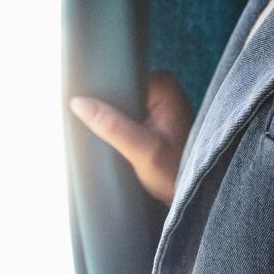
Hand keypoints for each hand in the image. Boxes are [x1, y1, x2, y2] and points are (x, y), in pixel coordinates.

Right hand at [69, 68, 193, 204]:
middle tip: (108, 136)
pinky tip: (118, 143)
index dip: (102, 97)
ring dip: (113, 123)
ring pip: (120, 107)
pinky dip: (120, 130)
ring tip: (114, 141)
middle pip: (118, 92)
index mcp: (164, 85)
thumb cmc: (175, 172)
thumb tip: (79, 103)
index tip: (93, 117)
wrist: (194, 193)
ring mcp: (159, 102)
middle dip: (108, 113)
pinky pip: (127, 116)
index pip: (119, 79)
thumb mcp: (142, 150)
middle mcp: (163, 87)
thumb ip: (112, 126)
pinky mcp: (155, 118)